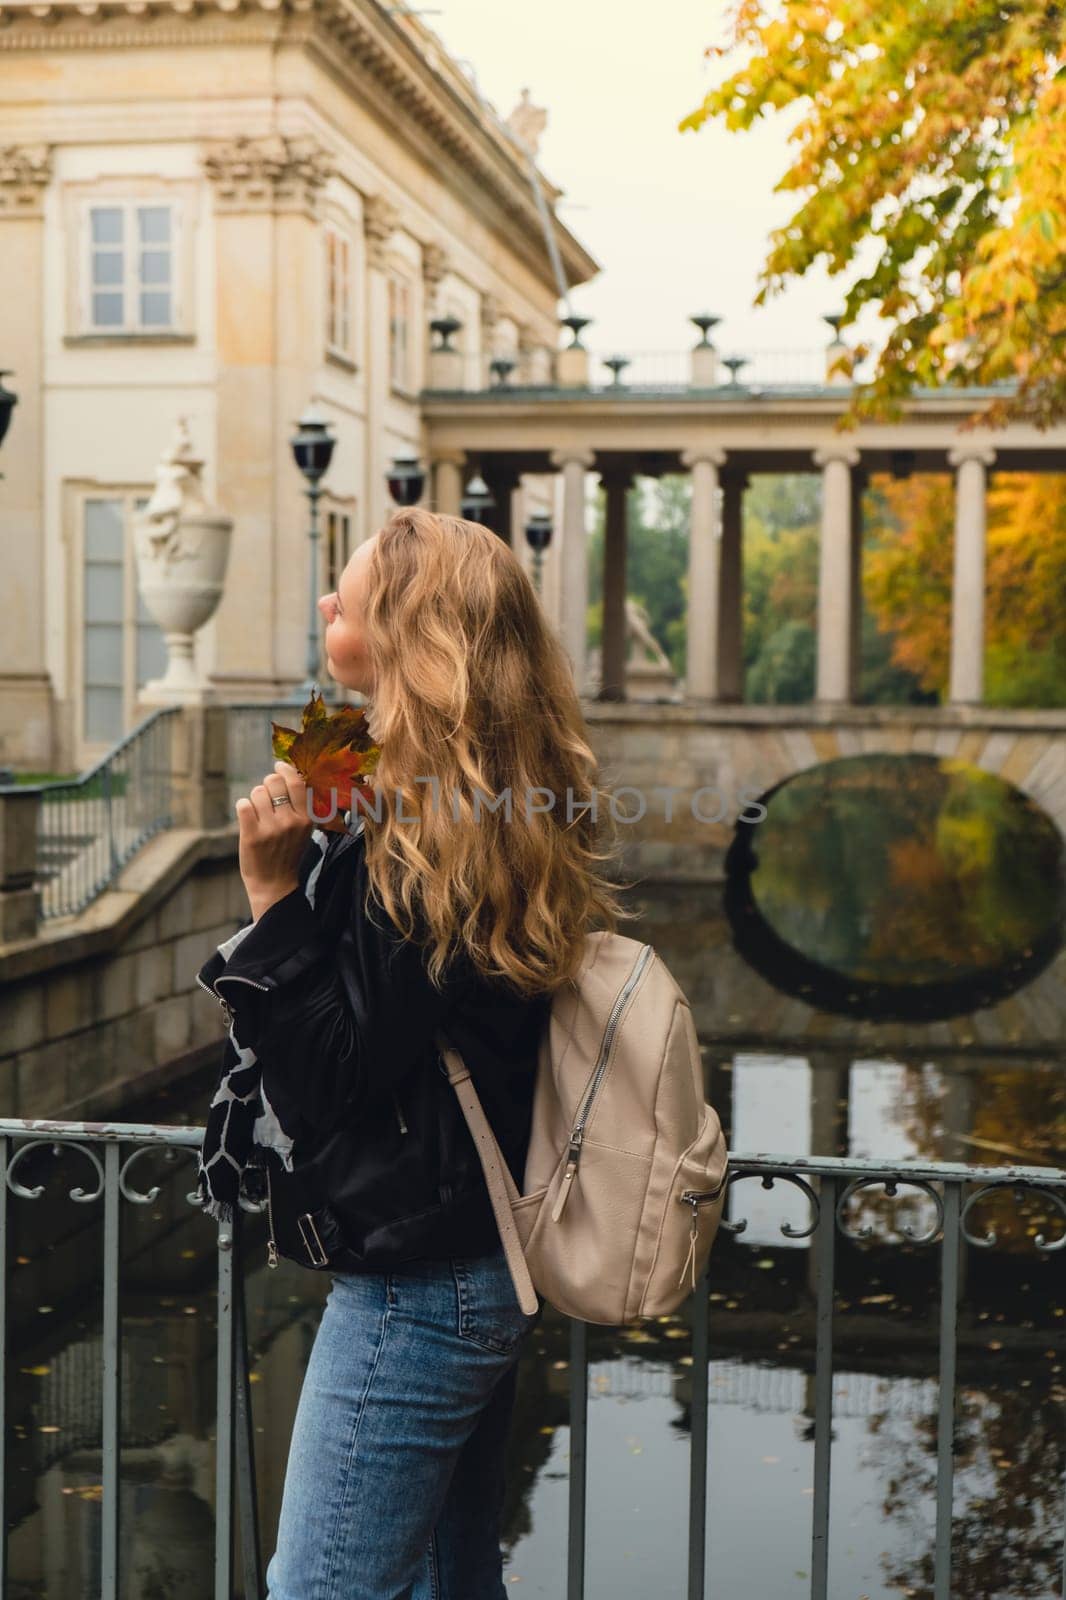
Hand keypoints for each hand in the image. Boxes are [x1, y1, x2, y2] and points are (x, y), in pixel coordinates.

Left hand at [236, 761, 319, 919]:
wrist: (274, 885)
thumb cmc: (287, 853)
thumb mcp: (303, 831)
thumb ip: (299, 806)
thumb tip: (289, 775)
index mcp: (306, 819)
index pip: (296, 783)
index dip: (285, 770)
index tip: (278, 766)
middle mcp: (290, 822)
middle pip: (273, 782)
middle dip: (266, 785)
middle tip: (266, 797)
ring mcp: (271, 829)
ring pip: (256, 792)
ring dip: (254, 799)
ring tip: (258, 814)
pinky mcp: (252, 835)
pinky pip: (243, 804)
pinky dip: (243, 807)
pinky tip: (248, 819)